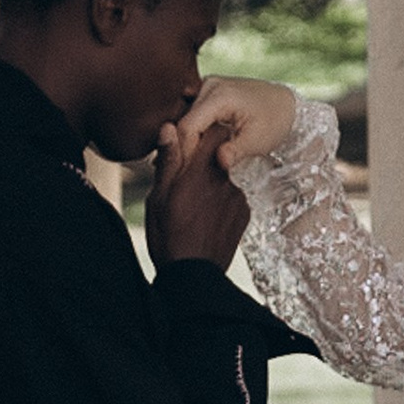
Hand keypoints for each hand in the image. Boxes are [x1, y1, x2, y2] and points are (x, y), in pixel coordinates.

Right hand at [147, 117, 250, 273]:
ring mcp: (237, 197)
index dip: (203, 133)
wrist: (194, 276)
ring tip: (193, 208)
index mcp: (199, 172)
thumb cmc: (168, 236)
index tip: (190, 144)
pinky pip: (232, 198)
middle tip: (184, 184)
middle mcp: (223, 180)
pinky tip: (207, 218)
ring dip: (211, 185)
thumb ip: (168, 161)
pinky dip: (221, 202)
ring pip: (223, 178)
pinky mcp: (244, 212)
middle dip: (202, 163)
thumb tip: (169, 128)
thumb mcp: (158, 197)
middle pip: (218, 156)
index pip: (215, 132)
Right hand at [175, 76, 301, 171]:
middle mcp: (210, 85)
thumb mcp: (258, 140)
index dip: (186, 152)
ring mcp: (208, 85)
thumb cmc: (275, 122)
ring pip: (186, 118)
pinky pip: (193, 113)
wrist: (286, 104)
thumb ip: (236, 151)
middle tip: (192, 170)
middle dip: (186, 147)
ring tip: (198, 160)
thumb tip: (221, 161)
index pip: (188, 127)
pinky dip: (195, 130)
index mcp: (220, 95)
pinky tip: (201, 146)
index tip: (189, 172)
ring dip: (190, 140)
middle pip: (184, 122)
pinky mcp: (209, 91)